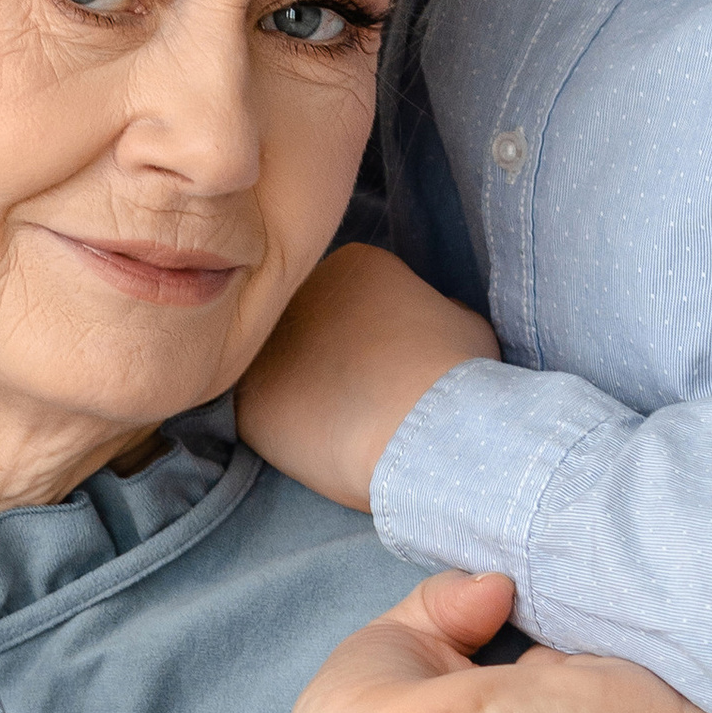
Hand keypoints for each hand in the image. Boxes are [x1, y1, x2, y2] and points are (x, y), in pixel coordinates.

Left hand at [234, 246, 499, 514]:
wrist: (424, 430)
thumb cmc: (457, 375)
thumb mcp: (463, 322)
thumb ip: (434, 311)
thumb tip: (429, 322)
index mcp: (352, 263)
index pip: (352, 293)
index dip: (374, 333)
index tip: (394, 363)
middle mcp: (298, 295)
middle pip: (308, 327)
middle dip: (329, 358)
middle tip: (365, 397)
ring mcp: (266, 346)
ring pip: (282, 371)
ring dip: (304, 394)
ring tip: (346, 426)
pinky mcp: (248, 400)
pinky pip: (264, 418)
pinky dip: (288, 436)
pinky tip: (322, 449)